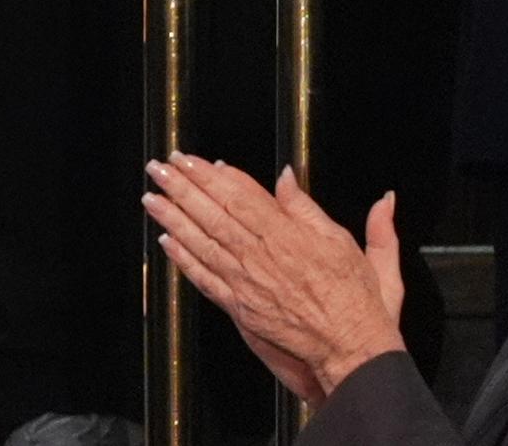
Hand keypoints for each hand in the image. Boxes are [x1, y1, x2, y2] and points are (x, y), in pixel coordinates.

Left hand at [144, 155, 404, 397]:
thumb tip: (288, 176)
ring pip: (203, 241)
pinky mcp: (241, 307)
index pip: (241, 194)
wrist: (353, 348)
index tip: (193, 160)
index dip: (213, 175)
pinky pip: (205, 278)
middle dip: (183, 187)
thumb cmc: (355, 299)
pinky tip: (167, 241)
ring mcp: (248, 282)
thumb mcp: (344, 241)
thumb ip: (310, 207)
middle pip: (215, 212)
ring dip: (174, 217)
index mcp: (289, 235)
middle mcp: (263, 256)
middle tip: (160, 168)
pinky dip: (183, 259)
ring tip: (152, 197)